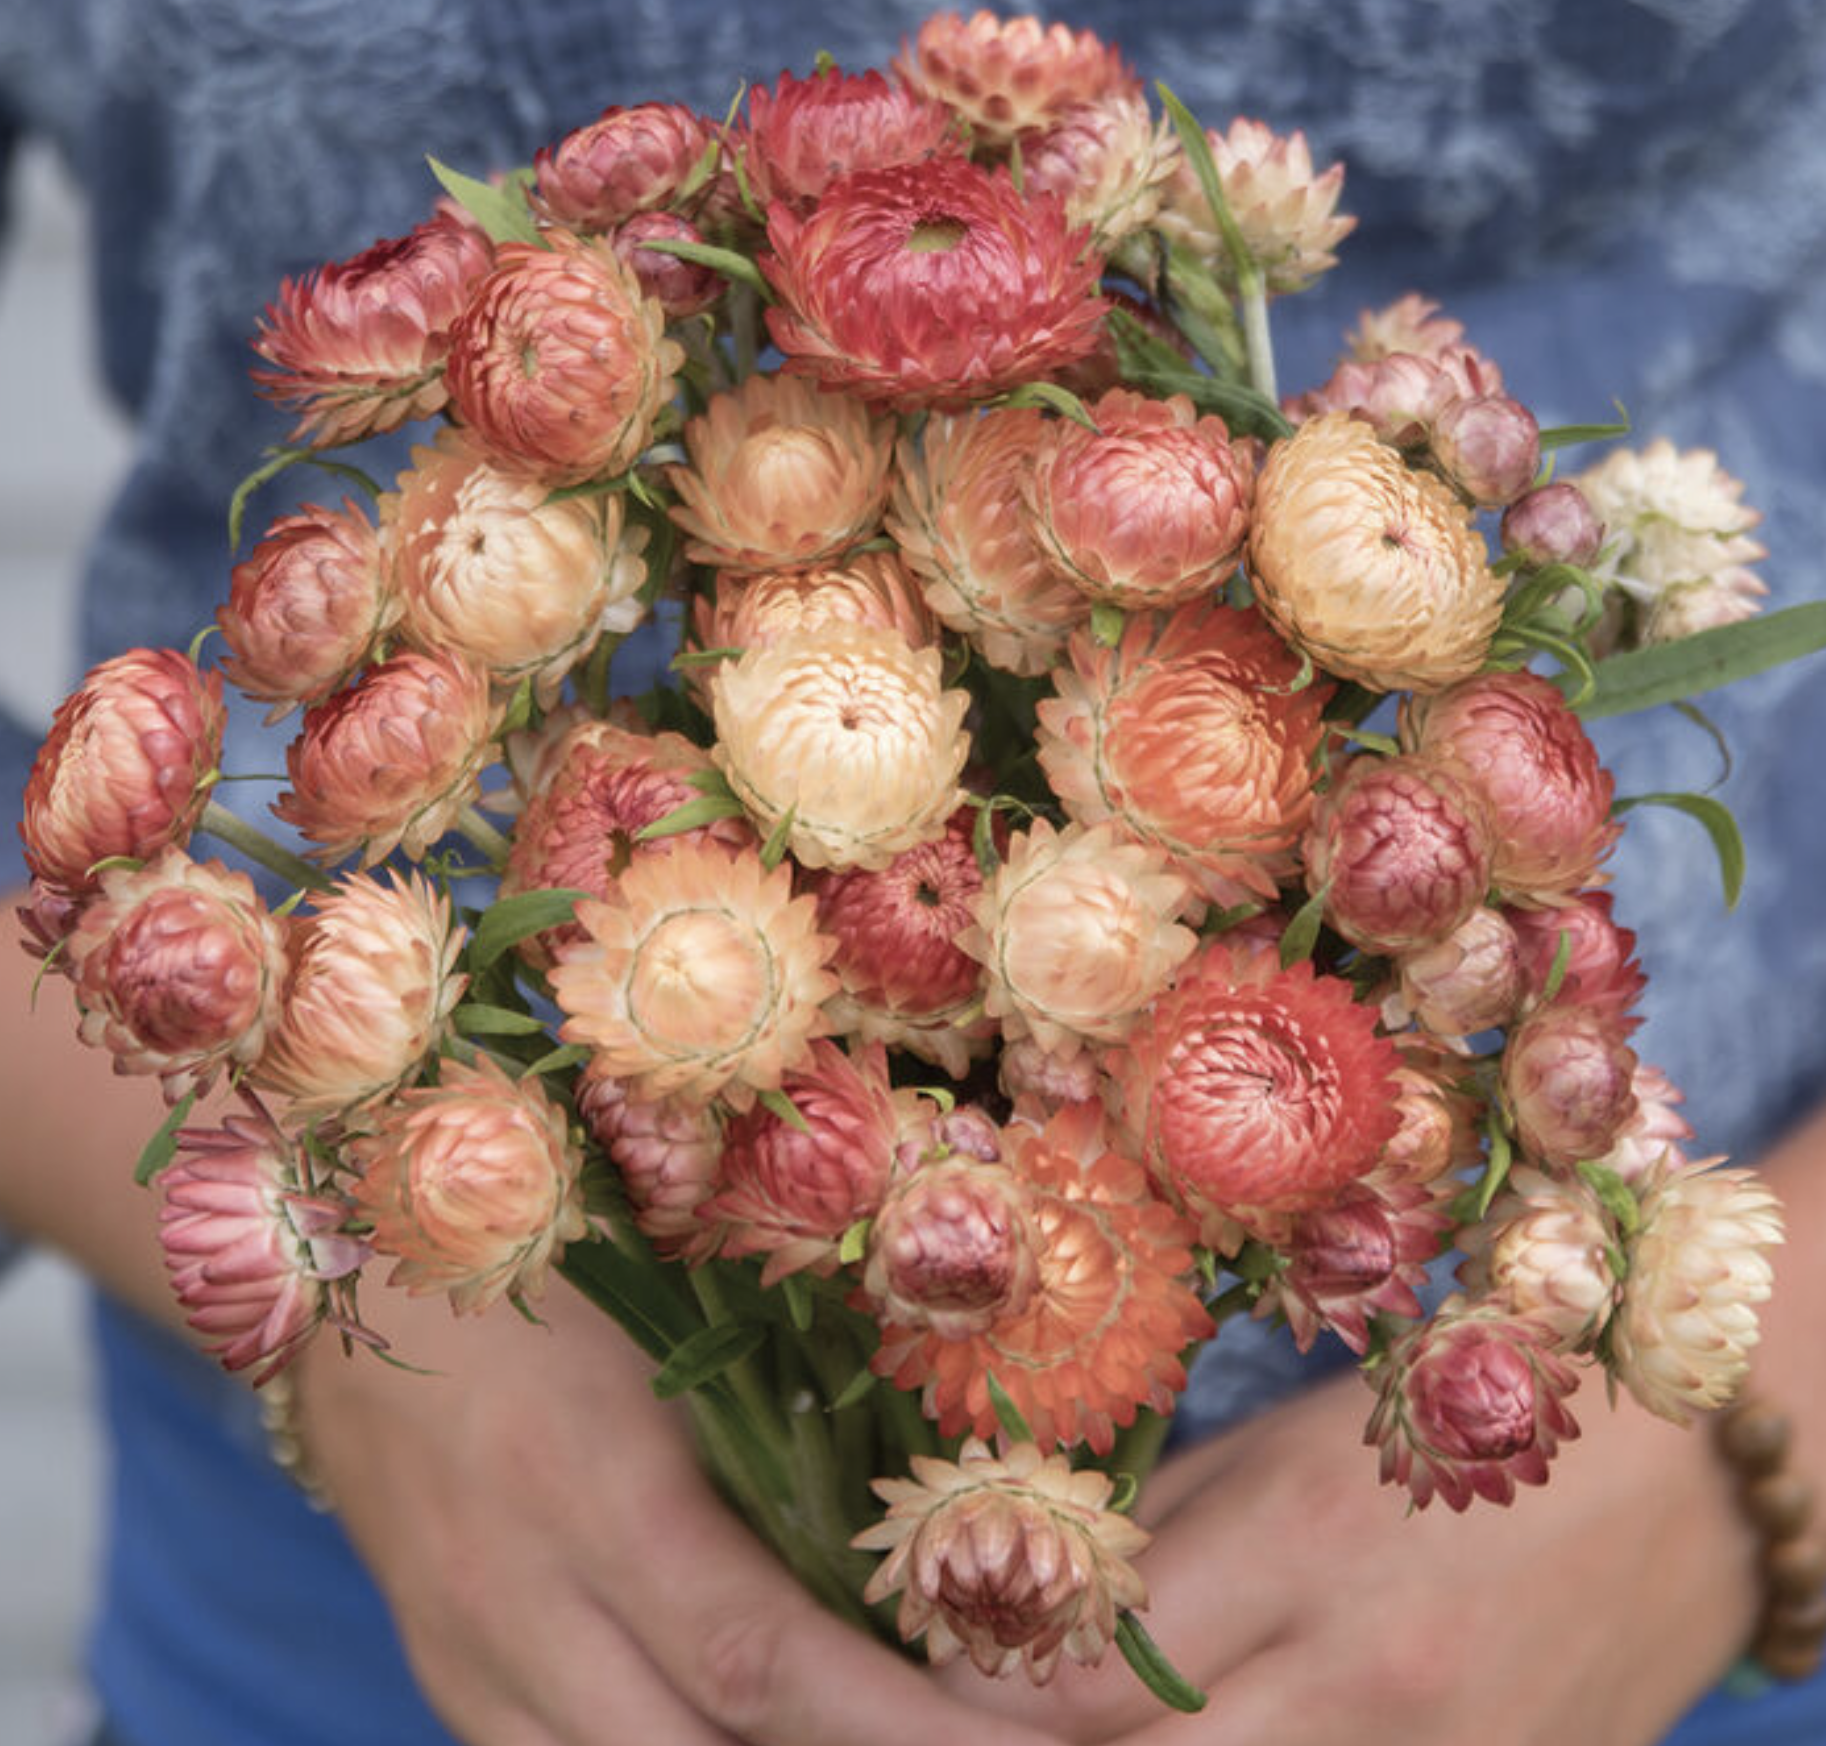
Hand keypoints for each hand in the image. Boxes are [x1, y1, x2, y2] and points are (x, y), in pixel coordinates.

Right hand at [299, 1280, 1064, 1745]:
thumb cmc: (545, 1259)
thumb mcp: (668, 1323)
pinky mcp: (444, 1676)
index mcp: (595, 1488)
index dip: (893, 1722)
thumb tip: (920, 1515)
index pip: (758, 1657)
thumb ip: (777, 1428)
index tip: (1008, 1737)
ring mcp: (468, 1654)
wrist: (349, 1260)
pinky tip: (737, 1734)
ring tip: (861, 1736)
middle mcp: (520, 1598)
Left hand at [954, 1369, 1758, 1745]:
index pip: (1077, 1666)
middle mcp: (1361, 1687)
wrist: (1695, 1467)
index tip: (880, 1672)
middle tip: (905, 1726)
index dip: (957, 1689)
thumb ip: (1161, 1525)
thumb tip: (1015, 1586)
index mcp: (1298, 1547)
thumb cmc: (1467, 1406)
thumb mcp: (1296, 1437)